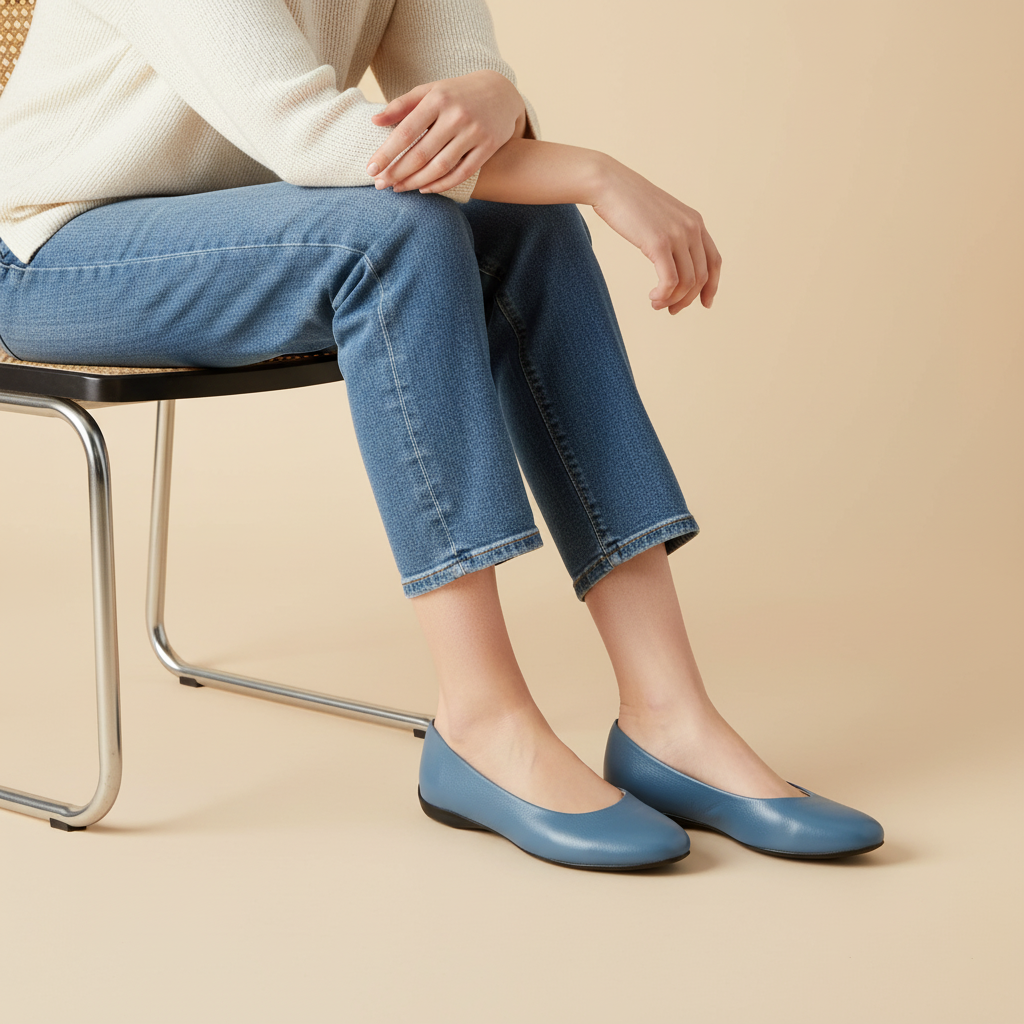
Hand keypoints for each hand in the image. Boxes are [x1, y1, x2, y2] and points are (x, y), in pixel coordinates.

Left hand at [366, 70, 525, 194]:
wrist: (501, 92)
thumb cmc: (457, 94)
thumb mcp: (431, 91)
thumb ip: (403, 105)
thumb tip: (374, 120)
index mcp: (437, 99)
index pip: (406, 132)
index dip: (387, 153)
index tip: (371, 169)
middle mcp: (456, 115)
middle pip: (421, 154)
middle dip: (397, 172)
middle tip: (380, 185)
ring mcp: (474, 132)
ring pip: (440, 167)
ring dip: (416, 182)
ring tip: (398, 188)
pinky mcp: (488, 146)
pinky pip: (461, 173)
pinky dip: (441, 185)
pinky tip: (424, 189)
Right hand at [591, 158, 721, 311]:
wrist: (608, 184)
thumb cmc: (627, 202)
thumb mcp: (658, 218)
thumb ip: (670, 234)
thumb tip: (670, 258)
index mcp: (695, 221)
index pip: (714, 261)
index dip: (712, 286)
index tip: (704, 303)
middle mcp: (692, 227)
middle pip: (701, 276)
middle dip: (688, 299)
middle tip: (671, 310)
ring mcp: (677, 234)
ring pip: (687, 282)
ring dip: (673, 300)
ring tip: (656, 303)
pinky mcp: (659, 242)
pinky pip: (670, 280)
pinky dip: (664, 295)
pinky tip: (653, 297)